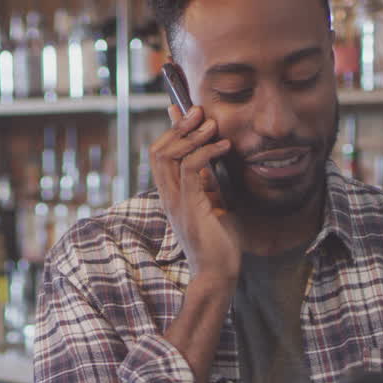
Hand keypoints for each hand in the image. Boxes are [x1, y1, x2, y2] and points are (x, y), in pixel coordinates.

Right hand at [151, 105, 241, 284]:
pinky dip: (206, 152)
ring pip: (169, 156)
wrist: (217, 273)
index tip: (183, 109)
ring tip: (212, 124)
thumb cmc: (218, 243)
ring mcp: (176, 202)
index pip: (160, 155)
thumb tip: (211, 161)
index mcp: (171, 195)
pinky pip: (190, 169)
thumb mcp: (212, 205)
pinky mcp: (189, 207)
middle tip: (198, 111)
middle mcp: (168, 196)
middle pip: (158, 150)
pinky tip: (223, 146)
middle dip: (178, 126)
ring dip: (191, 135)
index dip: (170, 129)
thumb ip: (207, 184)